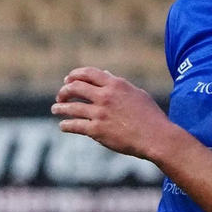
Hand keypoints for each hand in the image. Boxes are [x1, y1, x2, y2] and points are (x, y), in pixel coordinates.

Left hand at [52, 67, 179, 160]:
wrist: (156, 137)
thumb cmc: (150, 116)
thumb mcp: (136, 94)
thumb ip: (119, 85)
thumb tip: (106, 75)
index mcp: (115, 85)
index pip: (88, 74)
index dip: (75, 75)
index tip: (68, 80)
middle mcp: (105, 96)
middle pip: (75, 88)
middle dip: (64, 91)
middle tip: (60, 96)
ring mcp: (100, 114)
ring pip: (71, 107)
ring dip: (60, 107)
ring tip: (55, 109)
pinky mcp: (97, 130)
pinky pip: (75, 126)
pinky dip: (66, 125)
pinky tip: (63, 125)